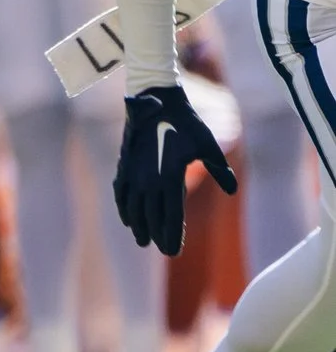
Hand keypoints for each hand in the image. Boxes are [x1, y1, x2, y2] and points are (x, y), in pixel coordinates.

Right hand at [114, 84, 238, 255]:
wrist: (155, 100)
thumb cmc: (187, 123)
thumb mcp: (208, 145)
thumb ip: (220, 170)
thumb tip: (231, 191)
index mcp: (170, 177)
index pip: (171, 216)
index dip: (172, 236)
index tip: (174, 251)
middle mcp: (149, 179)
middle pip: (151, 217)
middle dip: (157, 236)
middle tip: (163, 251)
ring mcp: (133, 173)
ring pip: (133, 208)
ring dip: (138, 226)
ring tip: (142, 240)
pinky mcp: (124, 165)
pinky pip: (120, 193)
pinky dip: (123, 208)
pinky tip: (127, 218)